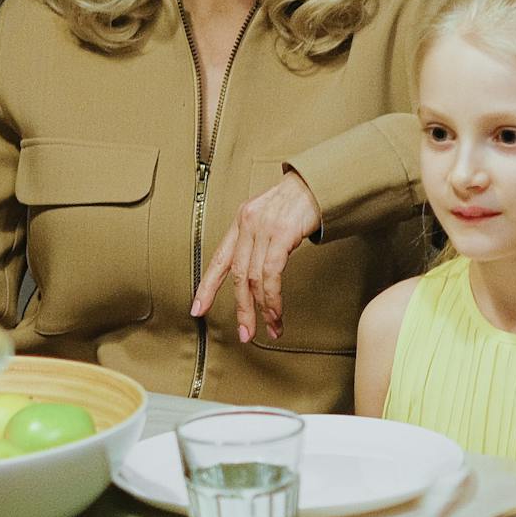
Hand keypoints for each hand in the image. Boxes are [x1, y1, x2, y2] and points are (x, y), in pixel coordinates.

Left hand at [190, 173, 320, 342]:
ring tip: (271, 328)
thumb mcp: (269, 217)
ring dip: (263, 309)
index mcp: (241, 221)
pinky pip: (271, 274)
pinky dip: (273, 298)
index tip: (197, 309)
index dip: (207, 287)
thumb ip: (258, 240)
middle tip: (245, 333)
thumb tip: (256, 272)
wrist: (318, 182)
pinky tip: (277, 312)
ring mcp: (263, 229)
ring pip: (254, 279)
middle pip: (236, 275)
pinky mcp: (281, 234)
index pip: (219, 259)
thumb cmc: (297, 202)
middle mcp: (247, 224)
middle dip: (241, 308)